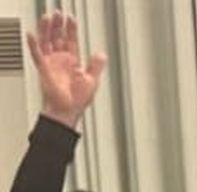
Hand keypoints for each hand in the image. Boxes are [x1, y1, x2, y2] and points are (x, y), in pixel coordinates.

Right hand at [28, 13, 106, 127]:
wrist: (68, 110)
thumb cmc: (78, 99)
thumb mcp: (91, 80)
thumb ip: (95, 66)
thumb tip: (102, 54)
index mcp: (72, 62)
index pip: (71, 41)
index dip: (71, 29)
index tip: (71, 19)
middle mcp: (61, 60)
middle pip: (58, 37)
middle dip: (58, 25)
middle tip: (59, 13)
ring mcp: (51, 63)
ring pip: (47, 41)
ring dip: (47, 29)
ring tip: (48, 17)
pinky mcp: (44, 68)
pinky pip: (37, 54)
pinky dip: (33, 44)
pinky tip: (32, 35)